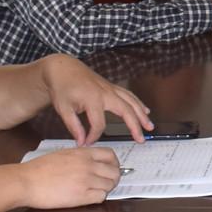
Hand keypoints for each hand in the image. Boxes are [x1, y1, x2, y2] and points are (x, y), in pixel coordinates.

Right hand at [19, 147, 121, 209]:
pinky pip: (101, 197)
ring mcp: (86, 181)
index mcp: (83, 153)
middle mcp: (88, 165)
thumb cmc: (38, 169)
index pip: (110, 155)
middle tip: (105, 183)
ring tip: (95, 191)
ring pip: (110, 185)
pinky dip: (98, 198)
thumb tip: (91, 161)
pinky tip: (88, 197)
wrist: (25, 181)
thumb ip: (80, 156)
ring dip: (105, 189)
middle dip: (112, 178)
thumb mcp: (62, 154)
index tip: (110, 168)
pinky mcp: (81, 196)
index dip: (113, 163)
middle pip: (114, 172)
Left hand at [39, 56, 154, 144]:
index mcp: (93, 99)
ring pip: (132, 102)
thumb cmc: (62, 86)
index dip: (94, 136)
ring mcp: (111, 89)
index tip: (87, 143)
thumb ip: (74, 126)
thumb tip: (81, 141)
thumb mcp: (63, 108)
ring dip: (142, 115)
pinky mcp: (112, 86)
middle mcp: (106, 93)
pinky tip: (145, 110)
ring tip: (149, 127)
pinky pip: (129, 95)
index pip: (99, 124)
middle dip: (135, 126)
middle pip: (126, 111)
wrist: (63, 68)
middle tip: (141, 139)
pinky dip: (138, 103)